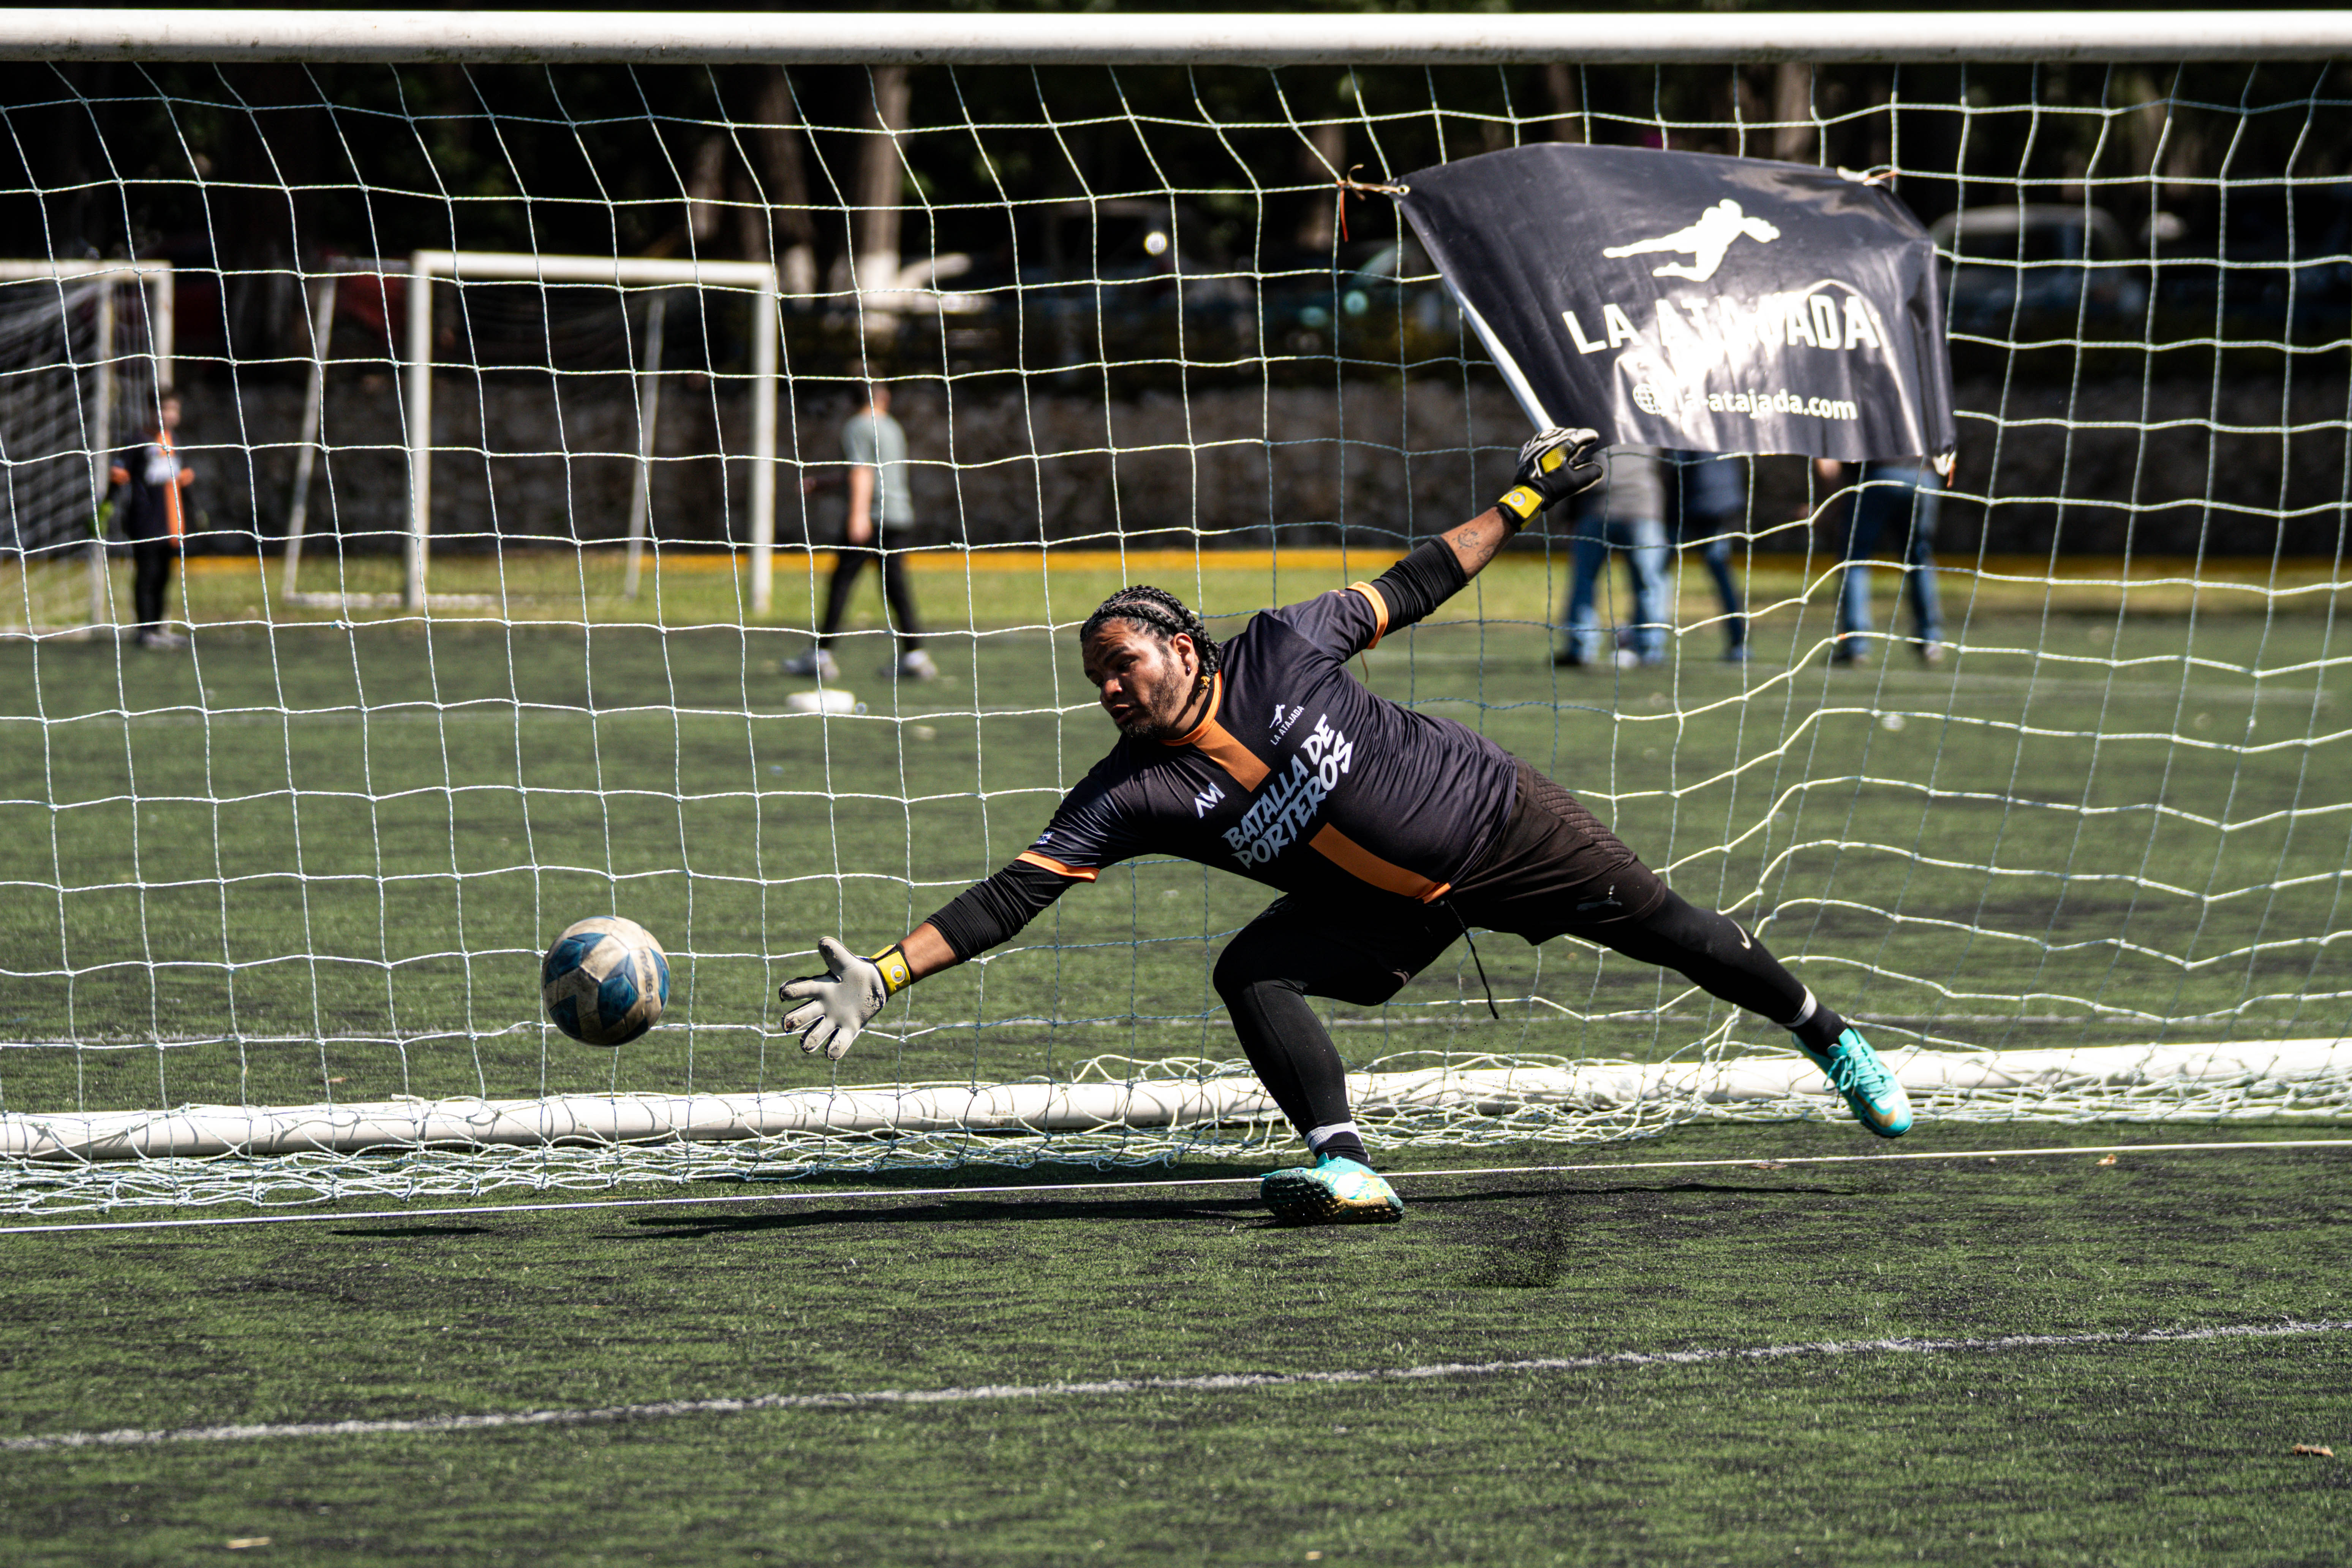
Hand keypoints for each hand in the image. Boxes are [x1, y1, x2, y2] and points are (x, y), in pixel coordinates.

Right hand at [778, 937, 889, 1059]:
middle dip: (793, 1021)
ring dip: (809, 1041)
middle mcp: (823, 1007)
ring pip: (815, 1035)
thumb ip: (834, 953)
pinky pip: (838, 1044)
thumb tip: (822, 942)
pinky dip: (834, 1050)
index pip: (799, 991)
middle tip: (788, 1025)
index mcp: (820, 989)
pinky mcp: (848, 1030)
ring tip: (805, 1045)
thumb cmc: (857, 971)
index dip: (790, 992)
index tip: (784, 994)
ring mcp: (834, 1020)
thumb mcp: (846, 961)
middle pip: (801, 1017)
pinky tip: (832, 1052)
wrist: (877, 983)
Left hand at [1493, 427, 1601, 529]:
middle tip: (1583, 440)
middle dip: (1576, 435)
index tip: (1594, 436)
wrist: (1528, 493)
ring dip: (1561, 436)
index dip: (1589, 435)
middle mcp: (1548, 441)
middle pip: (1566, 433)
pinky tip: (1548, 445)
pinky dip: (1545, 441)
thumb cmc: (1553, 487)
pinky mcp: (1526, 450)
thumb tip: (1598, 468)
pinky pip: (1537, 440)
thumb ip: (1591, 473)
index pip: (1579, 435)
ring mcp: (1535, 444)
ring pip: (1551, 434)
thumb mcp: (1576, 482)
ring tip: (1567, 441)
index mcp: (1562, 446)